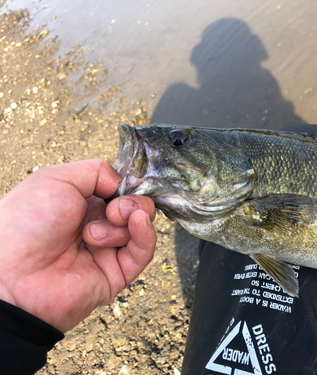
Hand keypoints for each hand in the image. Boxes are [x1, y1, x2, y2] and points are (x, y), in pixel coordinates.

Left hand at [0, 159, 156, 331]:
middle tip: (111, 211)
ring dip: (125, 222)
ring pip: (141, 227)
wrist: (12, 274)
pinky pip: (143, 252)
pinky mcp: (116, 275)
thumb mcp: (57, 178)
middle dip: (130, 203)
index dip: (126, 186)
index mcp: (82, 205)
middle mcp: (96, 226)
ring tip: (95, 233)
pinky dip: (146, 234)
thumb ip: (96, 170)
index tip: (122, 185)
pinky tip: (139, 222)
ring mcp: (107, 251)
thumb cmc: (26, 223)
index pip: (120, 191)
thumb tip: (122, 184)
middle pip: (135, 208)